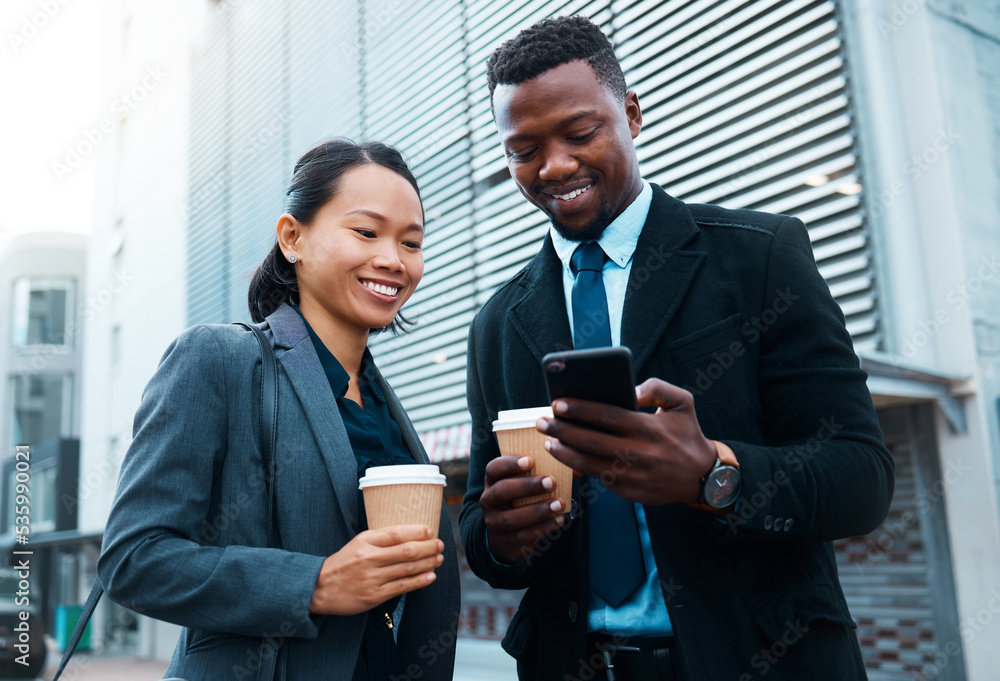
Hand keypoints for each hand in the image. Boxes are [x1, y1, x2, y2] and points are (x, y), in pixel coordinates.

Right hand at [309, 525, 443, 615]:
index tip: (430, 531)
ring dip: (428, 563)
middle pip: (406, 551)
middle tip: (440, 545)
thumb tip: (409, 535)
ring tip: (439, 559)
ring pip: (407, 569)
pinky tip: (430, 576)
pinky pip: (402, 587)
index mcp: (365, 541)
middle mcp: (369, 558)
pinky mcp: (374, 596)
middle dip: (428, 547)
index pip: (396, 533)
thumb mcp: (358, 543)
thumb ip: (380, 539)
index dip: (417, 531)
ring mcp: (372, 578)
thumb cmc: (343, 563)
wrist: (320, 588)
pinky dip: (419, 581)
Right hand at [480, 455, 565, 562]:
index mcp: (493, 480)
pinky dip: (542, 527)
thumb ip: (549, 471)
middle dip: (527, 486)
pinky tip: (558, 520)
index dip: (510, 463)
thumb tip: (578, 467)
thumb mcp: (527, 484)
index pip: (494, 468)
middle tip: (552, 482)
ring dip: (538, 510)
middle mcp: (488, 500)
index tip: (531, 460)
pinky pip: (522, 536)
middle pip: (502, 491)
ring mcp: (494, 522)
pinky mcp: (505, 541)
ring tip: (559, 504)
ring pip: (511, 517)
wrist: (508, 536)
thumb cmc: (523, 500)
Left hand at [537, 378, 716, 505]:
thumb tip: (630, 389)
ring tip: (548, 440)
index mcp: (648, 428)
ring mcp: (632, 476)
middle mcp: (638, 453)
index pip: (605, 415)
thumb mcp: (683, 402)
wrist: (702, 476)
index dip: (579, 409)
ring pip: (588, 464)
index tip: (557, 403)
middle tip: (541, 421)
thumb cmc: (686, 434)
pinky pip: (597, 478)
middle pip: (590, 440)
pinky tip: (566, 457)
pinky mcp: (628, 492)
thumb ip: (657, 388)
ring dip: (563, 452)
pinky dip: (578, 468)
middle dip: (561, 429)